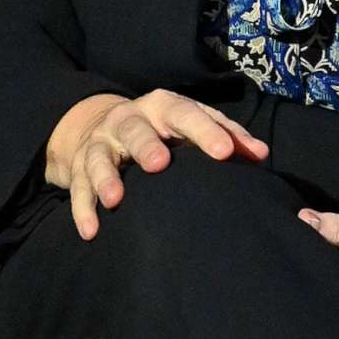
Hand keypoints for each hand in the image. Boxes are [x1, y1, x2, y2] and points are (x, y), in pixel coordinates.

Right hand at [55, 89, 269, 239]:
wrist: (102, 126)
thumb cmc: (163, 132)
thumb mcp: (191, 126)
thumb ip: (227, 137)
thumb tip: (260, 155)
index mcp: (162, 107)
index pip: (185, 113)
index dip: (205, 131)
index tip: (225, 152)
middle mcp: (128, 120)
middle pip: (136, 129)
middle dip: (146, 146)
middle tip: (160, 165)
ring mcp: (101, 143)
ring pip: (99, 158)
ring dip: (106, 178)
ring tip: (115, 200)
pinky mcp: (78, 167)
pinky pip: (77, 188)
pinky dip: (82, 209)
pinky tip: (91, 232)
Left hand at [297, 202, 338, 305]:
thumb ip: (337, 227)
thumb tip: (302, 220)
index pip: (320, 283)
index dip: (302, 264)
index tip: (289, 245)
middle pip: (322, 287)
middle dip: (307, 268)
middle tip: (292, 247)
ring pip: (329, 286)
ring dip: (317, 269)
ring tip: (303, 252)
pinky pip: (338, 285)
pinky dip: (329, 272)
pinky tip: (321, 260)